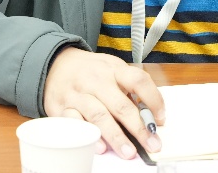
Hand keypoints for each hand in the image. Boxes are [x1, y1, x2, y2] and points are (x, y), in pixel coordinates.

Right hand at [43, 47, 164, 158]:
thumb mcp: (112, 70)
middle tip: (151, 144)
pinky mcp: (61, 108)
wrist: (56, 64)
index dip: (153, 99)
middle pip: (120, 105)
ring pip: (99, 116)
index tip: (161, 119)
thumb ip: (130, 89)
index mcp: (113, 69)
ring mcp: (78, 94)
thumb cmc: (91, 71)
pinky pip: (76, 124)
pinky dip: (88, 137)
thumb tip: (151, 116)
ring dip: (116, 137)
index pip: (138, 81)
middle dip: (138, 128)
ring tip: (129, 152)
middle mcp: (96, 81)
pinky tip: (100, 147)